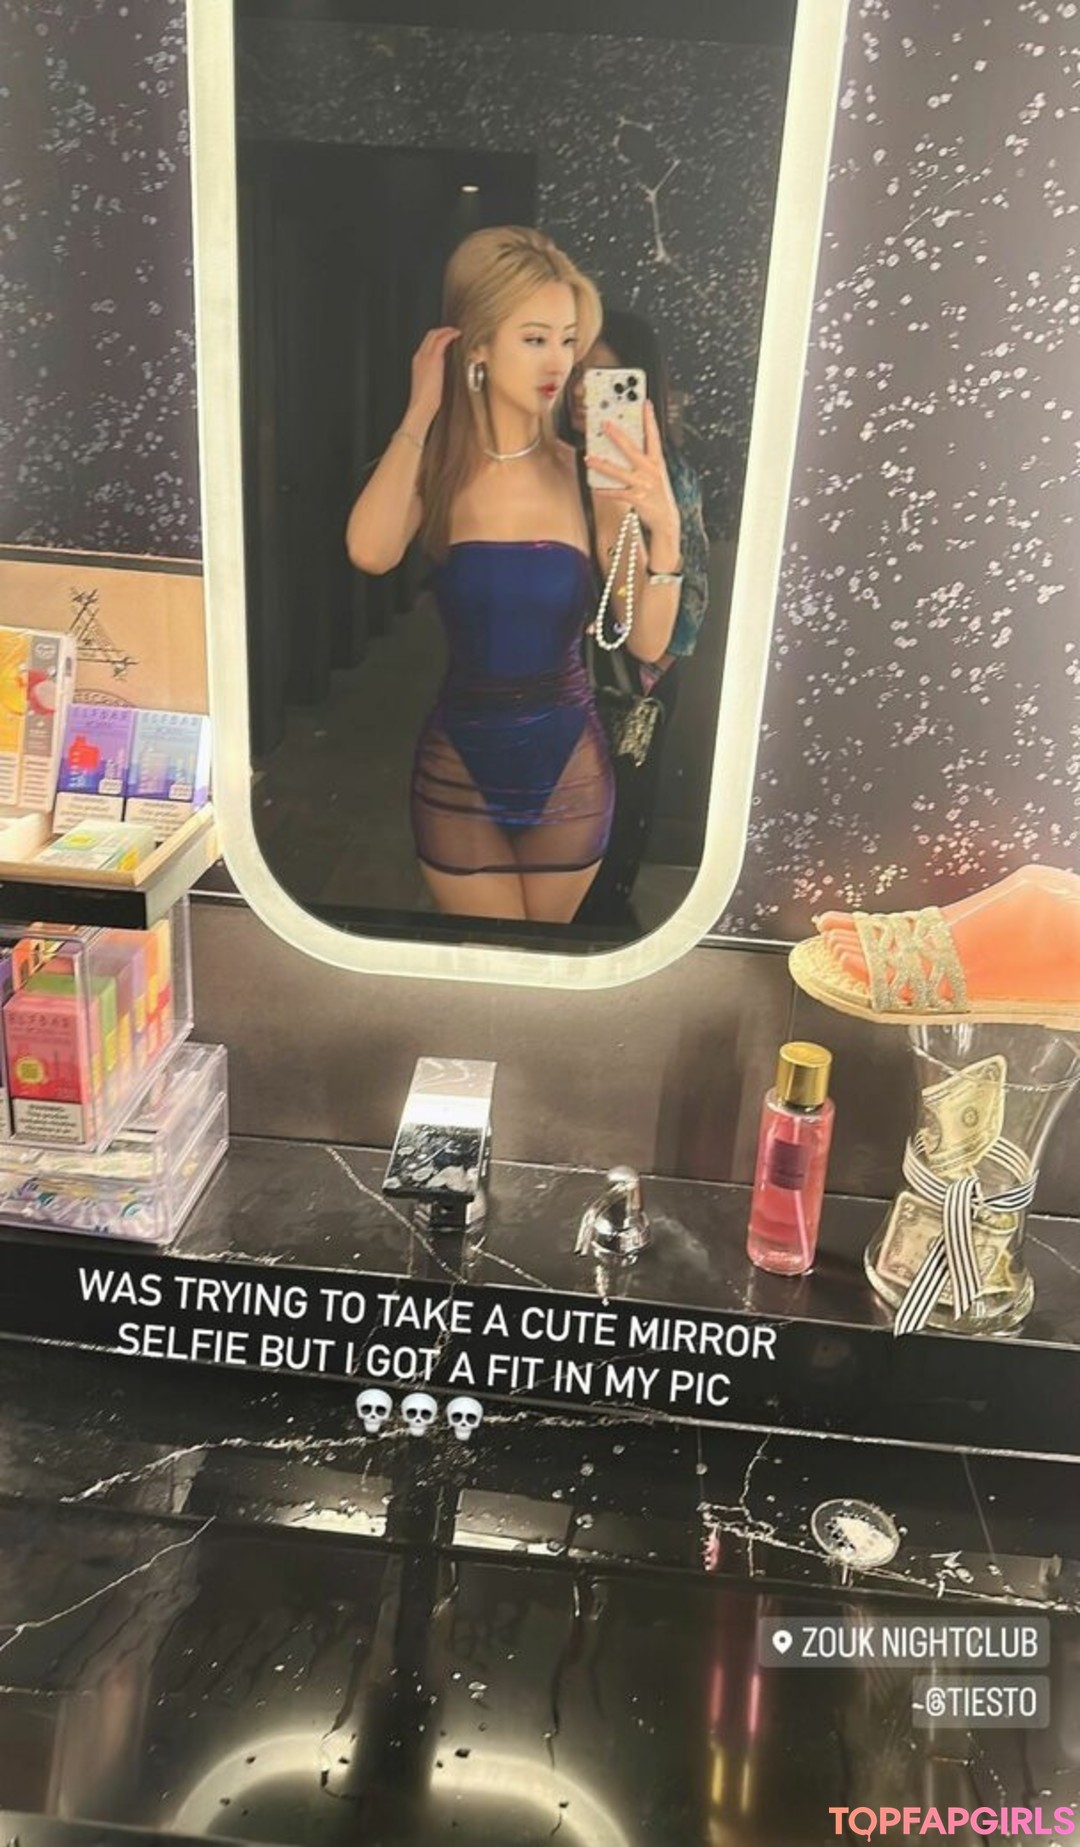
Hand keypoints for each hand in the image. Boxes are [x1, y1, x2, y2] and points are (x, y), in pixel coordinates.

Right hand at [406, 326, 461, 432]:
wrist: (421, 406)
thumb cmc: (426, 401)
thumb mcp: (429, 384)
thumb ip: (434, 375)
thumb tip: (442, 376)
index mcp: (417, 361)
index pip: (426, 343)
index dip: (437, 337)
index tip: (447, 337)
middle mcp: (420, 356)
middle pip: (430, 335)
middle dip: (442, 330)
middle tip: (454, 331)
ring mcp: (426, 356)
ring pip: (435, 334)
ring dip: (447, 330)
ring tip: (457, 332)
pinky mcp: (434, 359)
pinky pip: (442, 340)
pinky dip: (450, 334)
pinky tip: (457, 335)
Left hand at [586, 400, 679, 546]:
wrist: (666, 518)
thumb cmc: (657, 492)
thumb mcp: (655, 472)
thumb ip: (644, 457)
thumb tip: (624, 444)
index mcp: (657, 461)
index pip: (654, 436)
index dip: (649, 419)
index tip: (645, 403)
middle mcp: (651, 471)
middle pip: (632, 449)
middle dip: (618, 436)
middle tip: (605, 424)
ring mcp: (644, 485)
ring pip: (619, 472)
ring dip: (602, 465)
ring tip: (589, 458)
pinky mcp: (637, 499)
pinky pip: (617, 493)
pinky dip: (604, 490)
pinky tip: (594, 487)